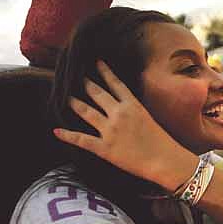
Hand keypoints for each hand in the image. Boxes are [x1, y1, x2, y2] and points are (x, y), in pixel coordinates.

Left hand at [53, 60, 197, 191]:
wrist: (165, 161)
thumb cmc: (164, 143)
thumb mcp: (151, 119)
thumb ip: (136, 112)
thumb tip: (127, 108)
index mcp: (133, 106)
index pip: (116, 83)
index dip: (105, 71)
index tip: (96, 62)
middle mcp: (119, 114)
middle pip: (97, 93)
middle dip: (85, 83)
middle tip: (75, 76)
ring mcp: (110, 130)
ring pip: (86, 111)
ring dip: (74, 103)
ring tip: (65, 97)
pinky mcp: (104, 148)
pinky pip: (82, 140)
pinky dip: (68, 135)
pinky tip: (57, 131)